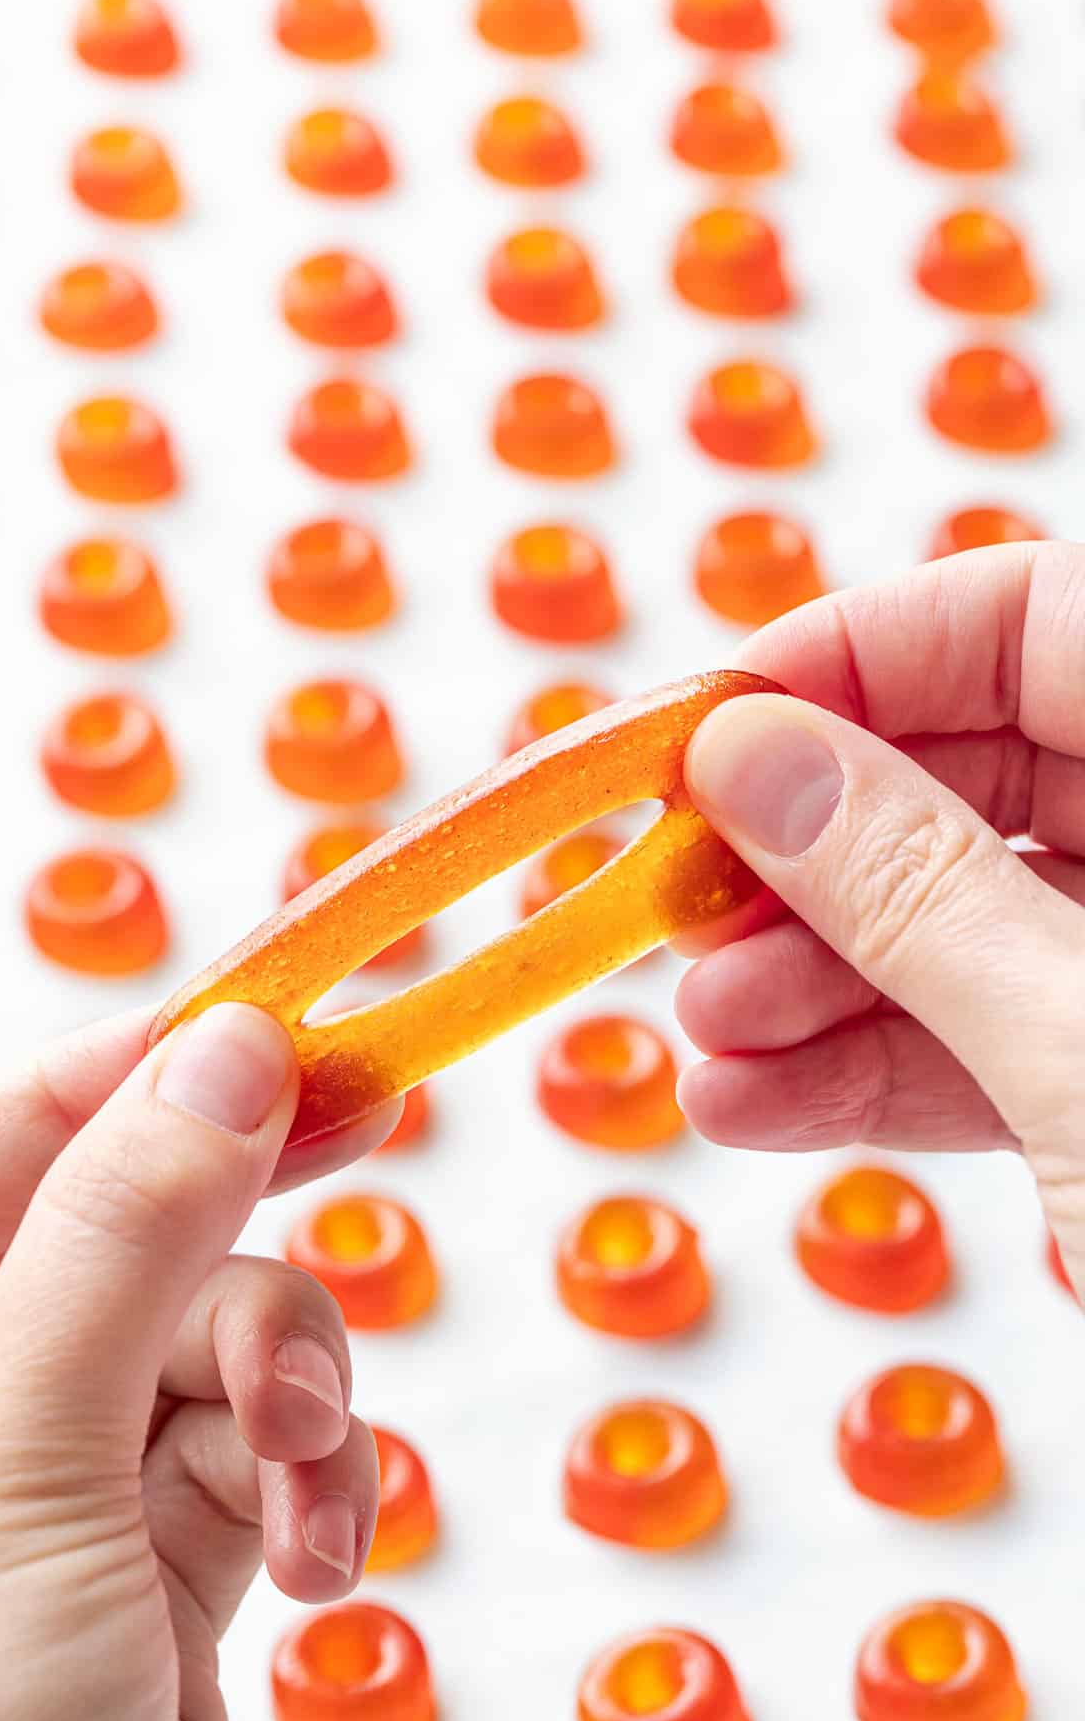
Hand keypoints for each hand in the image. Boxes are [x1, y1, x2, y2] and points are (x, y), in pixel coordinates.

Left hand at [0, 1002, 399, 1720]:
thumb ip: (119, 1240)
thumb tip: (219, 1054)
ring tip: (310, 1462)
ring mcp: (50, 1487)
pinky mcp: (151, 1563)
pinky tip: (319, 1551)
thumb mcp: (14, 1468)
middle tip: (368, 1108)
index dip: (134, 1069)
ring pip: (213, 1329)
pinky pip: (258, 1445)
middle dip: (236, 1217)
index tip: (277, 1012)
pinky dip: (312, 1476)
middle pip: (119, 1222)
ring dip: (291, 1375)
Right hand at [672, 542, 1084, 1291]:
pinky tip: (755, 1103)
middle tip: (676, 906)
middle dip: (817, 848)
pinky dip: (881, 1072)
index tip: (706, 735)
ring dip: (821, 979)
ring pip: (985, 917)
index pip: (1044, 616)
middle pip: (993, 768)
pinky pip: (1007, 1038)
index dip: (859, 655)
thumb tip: (751, 756)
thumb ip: (918, 892)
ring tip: (697, 1044)